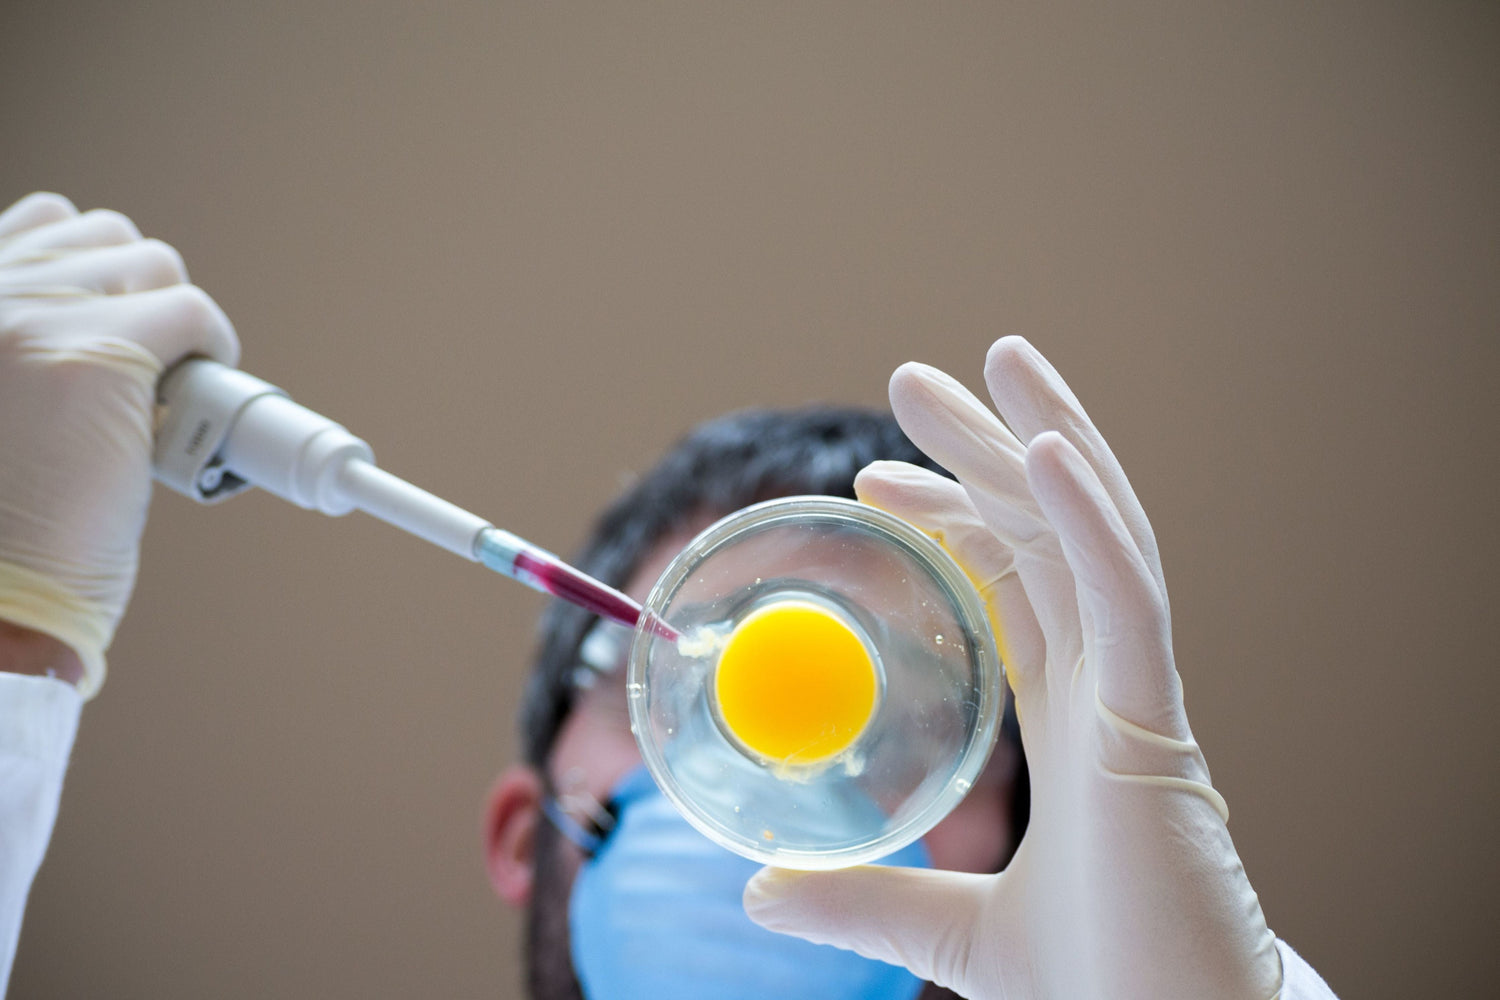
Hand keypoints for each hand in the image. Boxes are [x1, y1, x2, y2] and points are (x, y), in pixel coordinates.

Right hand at [0, 193, 237, 696]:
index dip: (98, 276)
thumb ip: (30, 350)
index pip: (42, 223)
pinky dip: (214, 348)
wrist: (0, 597)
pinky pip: (193, 313)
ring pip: (154, 265)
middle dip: (141, 297)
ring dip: (175, 322)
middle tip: (146, 372)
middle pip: (106, 235)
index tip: (120, 327)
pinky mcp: (97, 356)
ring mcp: (32, 316)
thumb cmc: (5, 520)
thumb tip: (120, 323)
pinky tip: (197, 399)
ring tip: (163, 389)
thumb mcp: (3, 402)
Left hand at [745, 336, 1281, 998]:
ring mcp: (1140, 696)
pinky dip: (1088, 516)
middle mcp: (1110, 688)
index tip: (876, 482)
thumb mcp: (945, 930)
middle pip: (1050, 535)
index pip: (1014, 587)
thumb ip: (859, 896)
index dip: (957, 521)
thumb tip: (755, 891)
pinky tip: (1044, 448)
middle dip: (991, 448)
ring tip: (998, 355)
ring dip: (1046, 439)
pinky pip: (1127, 596)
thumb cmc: (1096, 986)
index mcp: (1075, 722)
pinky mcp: (1159, 723)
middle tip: (917, 380)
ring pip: (1096, 536)